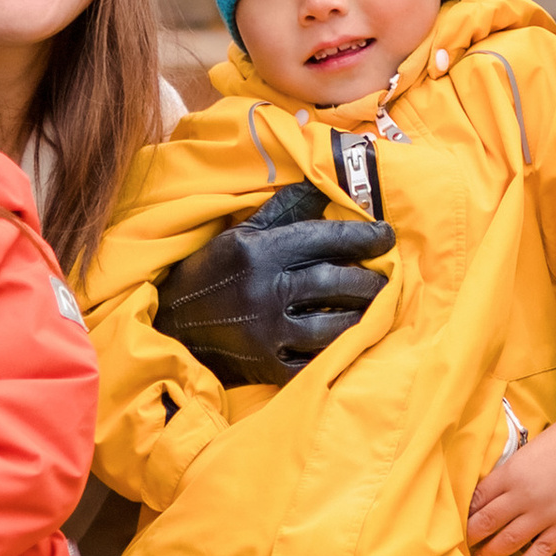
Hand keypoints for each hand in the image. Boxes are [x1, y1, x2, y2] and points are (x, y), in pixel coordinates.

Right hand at [154, 177, 393, 386]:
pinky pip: (317, 360)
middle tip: (386, 280)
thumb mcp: (238, 234)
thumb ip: (282, 212)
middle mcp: (265, 290)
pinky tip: (347, 341)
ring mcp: (267, 332)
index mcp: (259, 251)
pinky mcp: (267, 366)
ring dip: (361, 317)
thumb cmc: (209, 275)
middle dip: (370, 281)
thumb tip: (322, 189)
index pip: (325, 239)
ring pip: (334, 325)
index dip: (363, 236)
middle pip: (337, 282)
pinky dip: (337, 352)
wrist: (169, 327)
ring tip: (373, 309)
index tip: (386, 235)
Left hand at [468, 389, 555, 555]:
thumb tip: (486, 498)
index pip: (476, 500)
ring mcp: (546, 512)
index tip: (455, 524)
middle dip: (471, 537)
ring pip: (509, 540)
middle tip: (462, 546)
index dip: (463, 515)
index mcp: (510, 473)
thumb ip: (506, 475)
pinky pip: (541, 550)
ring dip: (491, 552)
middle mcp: (524, 495)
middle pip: (486, 523)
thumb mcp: (525, 453)